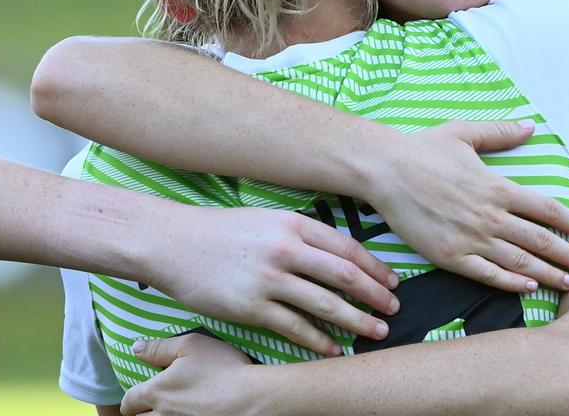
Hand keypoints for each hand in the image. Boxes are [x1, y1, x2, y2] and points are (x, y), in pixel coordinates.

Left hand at [121, 334, 258, 415]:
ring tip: (168, 412)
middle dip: (140, 413)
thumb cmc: (222, 368)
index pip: (129, 402)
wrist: (251, 398)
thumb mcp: (190, 345)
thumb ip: (158, 347)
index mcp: (156, 392)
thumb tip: (135, 349)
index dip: (131, 399)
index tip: (136, 397)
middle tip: (150, 407)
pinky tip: (188, 415)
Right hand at [135, 205, 398, 355]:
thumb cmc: (221, 231)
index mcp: (293, 224)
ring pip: (325, 304)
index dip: (375, 267)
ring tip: (376, 332)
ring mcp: (268, 279)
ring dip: (356, 321)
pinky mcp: (250, 306)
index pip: (347, 248)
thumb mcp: (267, 220)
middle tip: (394, 310)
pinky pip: (294, 327)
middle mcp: (285, 249)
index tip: (393, 282)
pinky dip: (319, 340)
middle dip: (375, 295)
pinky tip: (334, 349)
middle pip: (344, 276)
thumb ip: (302, 234)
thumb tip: (338, 255)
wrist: (173, 243)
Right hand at [366, 120, 568, 292]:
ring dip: (548, 273)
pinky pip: (487, 273)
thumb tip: (532, 126)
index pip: (546, 210)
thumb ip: (502, 133)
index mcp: (497, 187)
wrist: (385, 171)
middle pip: (540, 240)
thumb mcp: (466, 132)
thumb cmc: (424, 149)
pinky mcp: (450, 255)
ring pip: (518, 261)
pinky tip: (528, 287)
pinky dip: (510, 282)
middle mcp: (490, 215)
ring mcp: (471, 238)